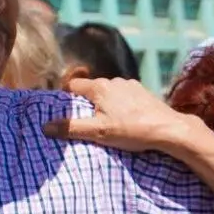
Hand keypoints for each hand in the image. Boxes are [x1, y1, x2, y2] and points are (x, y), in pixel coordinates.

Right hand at [44, 78, 207, 154]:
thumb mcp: (98, 132)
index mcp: (100, 87)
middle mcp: (114, 81)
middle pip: (91, 90)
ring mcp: (130, 85)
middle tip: (86, 123)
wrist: (168, 129)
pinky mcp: (143, 93)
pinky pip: (124, 97)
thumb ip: (71, 128)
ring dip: (105, 105)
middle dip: (86, 104)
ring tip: (107, 124)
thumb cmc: (132, 130)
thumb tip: (45, 127)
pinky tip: (126, 121)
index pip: (73, 86)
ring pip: (109, 93)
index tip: (65, 112)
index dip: (66, 99)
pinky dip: (120, 106)